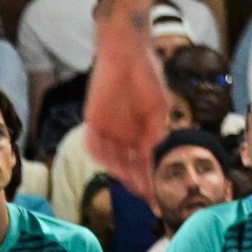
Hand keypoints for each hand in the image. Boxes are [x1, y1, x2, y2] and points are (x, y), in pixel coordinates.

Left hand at [83, 26, 171, 200]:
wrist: (128, 52)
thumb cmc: (148, 74)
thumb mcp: (159, 104)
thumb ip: (156, 128)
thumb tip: (154, 150)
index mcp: (139, 132)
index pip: (144, 163)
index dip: (150, 180)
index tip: (157, 200)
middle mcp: (122, 135)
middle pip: (127, 166)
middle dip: (135, 183)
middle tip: (144, 198)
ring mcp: (107, 129)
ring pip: (111, 159)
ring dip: (120, 172)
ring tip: (131, 184)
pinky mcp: (92, 120)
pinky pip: (93, 143)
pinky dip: (100, 155)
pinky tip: (111, 164)